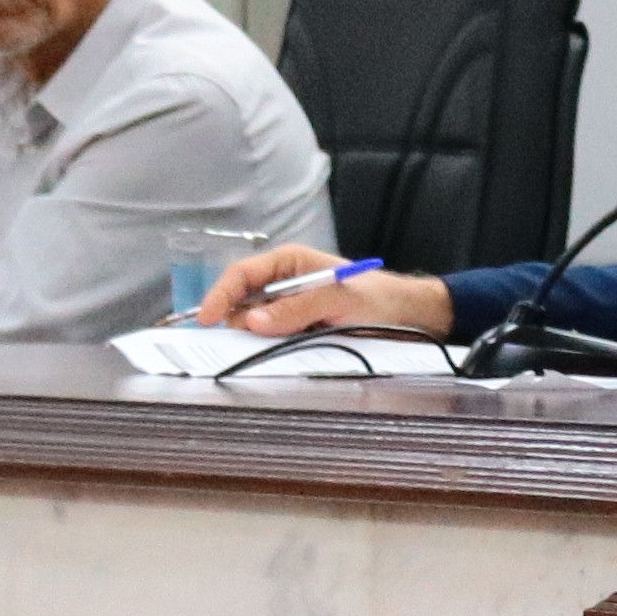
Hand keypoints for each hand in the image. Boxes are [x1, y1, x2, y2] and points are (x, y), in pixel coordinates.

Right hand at [203, 246, 444, 336]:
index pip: (241, 275)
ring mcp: (288, 311)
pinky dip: (273, 349)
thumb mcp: (339, 299)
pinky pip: (272, 342)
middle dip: (243, 323)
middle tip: (264, 339)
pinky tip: (290, 352)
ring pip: (254, 327)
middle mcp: (282, 285)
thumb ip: (298, 308)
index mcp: (288, 263)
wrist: (410, 319)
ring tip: (295, 342)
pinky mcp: (296, 332)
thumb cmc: (378, 299)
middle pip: (241, 304)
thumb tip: (254, 320)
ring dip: (262, 339)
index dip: (220, 296)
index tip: (206, 320)